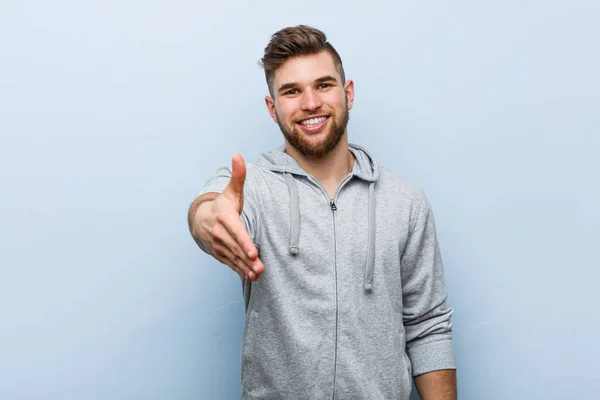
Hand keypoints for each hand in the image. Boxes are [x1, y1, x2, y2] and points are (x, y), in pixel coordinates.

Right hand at [202, 154, 263, 280]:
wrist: (201, 219)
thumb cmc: (222, 205)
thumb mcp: (231, 191)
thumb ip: (238, 176)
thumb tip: (238, 155)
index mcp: (225, 217)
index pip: (236, 231)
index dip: (244, 242)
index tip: (253, 252)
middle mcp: (220, 233)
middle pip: (236, 248)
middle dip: (248, 258)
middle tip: (260, 267)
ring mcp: (218, 245)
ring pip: (234, 257)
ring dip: (245, 267)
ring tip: (258, 274)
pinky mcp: (220, 254)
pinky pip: (231, 263)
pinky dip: (241, 270)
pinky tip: (251, 276)